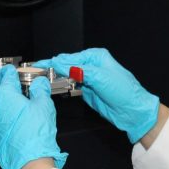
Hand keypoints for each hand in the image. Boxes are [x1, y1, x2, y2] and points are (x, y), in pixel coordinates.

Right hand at [34, 48, 158, 142]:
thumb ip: (80, 70)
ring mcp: (89, 78)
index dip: (55, 61)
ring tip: (41, 77)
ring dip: (56, 76)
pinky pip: (71, 86)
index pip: (71, 58)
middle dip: (53, 67)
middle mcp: (92, 66)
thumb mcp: (101, 78)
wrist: (132, 112)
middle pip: (67, 65)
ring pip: (67, 75)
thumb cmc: (124, 91)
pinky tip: (54, 85)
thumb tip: (62, 64)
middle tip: (37, 71)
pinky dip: (62, 85)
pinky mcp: (87, 90)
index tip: (41, 64)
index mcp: (96, 57)